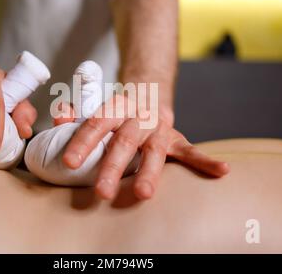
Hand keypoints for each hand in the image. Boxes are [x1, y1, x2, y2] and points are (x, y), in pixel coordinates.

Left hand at [62, 95, 229, 199]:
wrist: (150, 89)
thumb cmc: (118, 107)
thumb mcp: (97, 104)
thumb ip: (76, 113)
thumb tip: (59, 119)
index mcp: (116, 108)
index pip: (97, 123)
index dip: (83, 141)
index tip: (69, 162)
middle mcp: (139, 117)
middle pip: (125, 141)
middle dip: (113, 166)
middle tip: (101, 191)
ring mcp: (160, 128)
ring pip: (156, 150)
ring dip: (151, 172)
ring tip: (145, 193)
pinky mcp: (176, 138)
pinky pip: (191, 150)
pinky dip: (206, 161)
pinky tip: (222, 171)